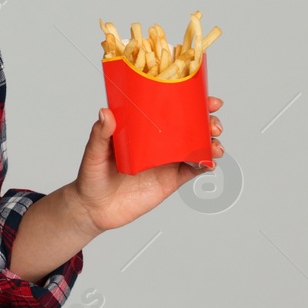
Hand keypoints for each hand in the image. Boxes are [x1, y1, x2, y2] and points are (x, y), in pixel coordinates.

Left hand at [68, 96, 224, 233]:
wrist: (95, 209)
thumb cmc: (91, 176)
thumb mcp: (94, 152)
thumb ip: (100, 134)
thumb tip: (105, 112)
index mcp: (142, 128)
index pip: (168, 109)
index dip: (190, 101)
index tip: (206, 98)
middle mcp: (157, 142)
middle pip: (190, 126)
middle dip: (208, 121)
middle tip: (214, 123)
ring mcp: (166, 160)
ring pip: (197, 146)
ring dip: (211, 142)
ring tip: (215, 144)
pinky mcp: (171, 180)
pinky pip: (194, 169)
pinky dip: (206, 164)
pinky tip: (211, 163)